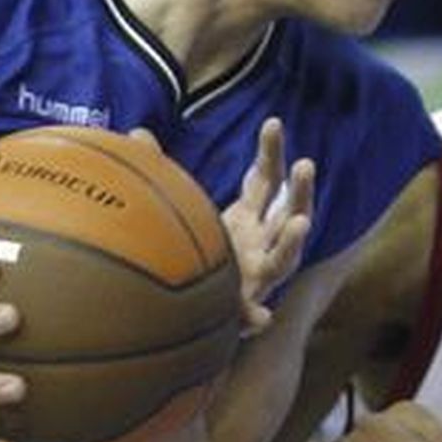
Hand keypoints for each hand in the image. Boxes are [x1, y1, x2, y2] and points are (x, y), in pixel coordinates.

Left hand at [130, 119, 313, 336]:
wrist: (187, 306)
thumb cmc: (190, 247)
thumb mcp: (180, 207)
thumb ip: (161, 171)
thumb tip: (137, 134)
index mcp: (249, 217)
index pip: (268, 179)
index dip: (272, 152)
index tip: (271, 123)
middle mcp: (261, 242)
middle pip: (289, 211)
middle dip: (300, 189)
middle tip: (305, 165)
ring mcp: (256, 275)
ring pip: (284, 258)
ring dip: (293, 241)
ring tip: (302, 224)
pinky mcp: (240, 308)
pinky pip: (252, 314)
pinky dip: (256, 318)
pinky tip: (263, 318)